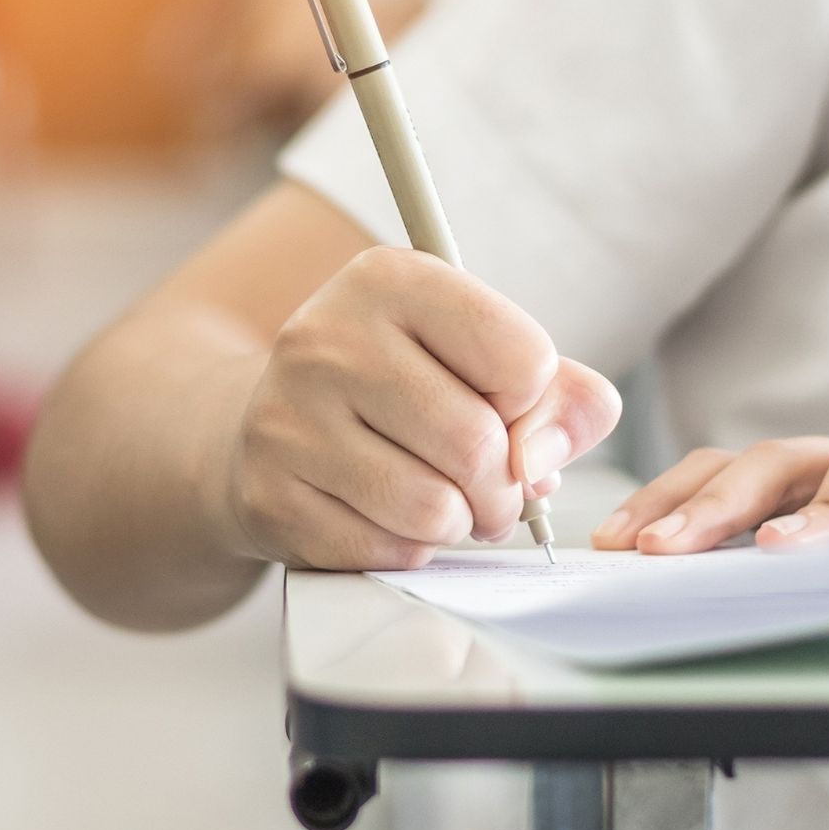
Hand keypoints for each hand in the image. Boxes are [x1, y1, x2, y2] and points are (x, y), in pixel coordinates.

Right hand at [225, 247, 620, 569]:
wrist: (272, 421)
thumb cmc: (399, 386)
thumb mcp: (481, 357)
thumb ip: (560, 396)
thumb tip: (542, 463)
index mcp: (390, 278)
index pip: (521, 358)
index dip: (530, 402)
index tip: (500, 405)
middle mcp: (327, 337)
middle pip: (478, 444)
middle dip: (504, 487)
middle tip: (491, 488)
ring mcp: (287, 418)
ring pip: (434, 509)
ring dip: (459, 522)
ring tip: (443, 502)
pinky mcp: (269, 495)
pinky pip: (386, 551)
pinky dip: (408, 549)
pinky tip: (387, 517)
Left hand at [591, 422, 828, 554]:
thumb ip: (762, 565)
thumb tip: (670, 595)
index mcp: (805, 473)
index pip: (718, 468)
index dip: (663, 497)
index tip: (613, 541)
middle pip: (772, 459)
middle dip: (709, 503)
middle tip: (660, 548)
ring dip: (818, 505)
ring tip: (776, 551)